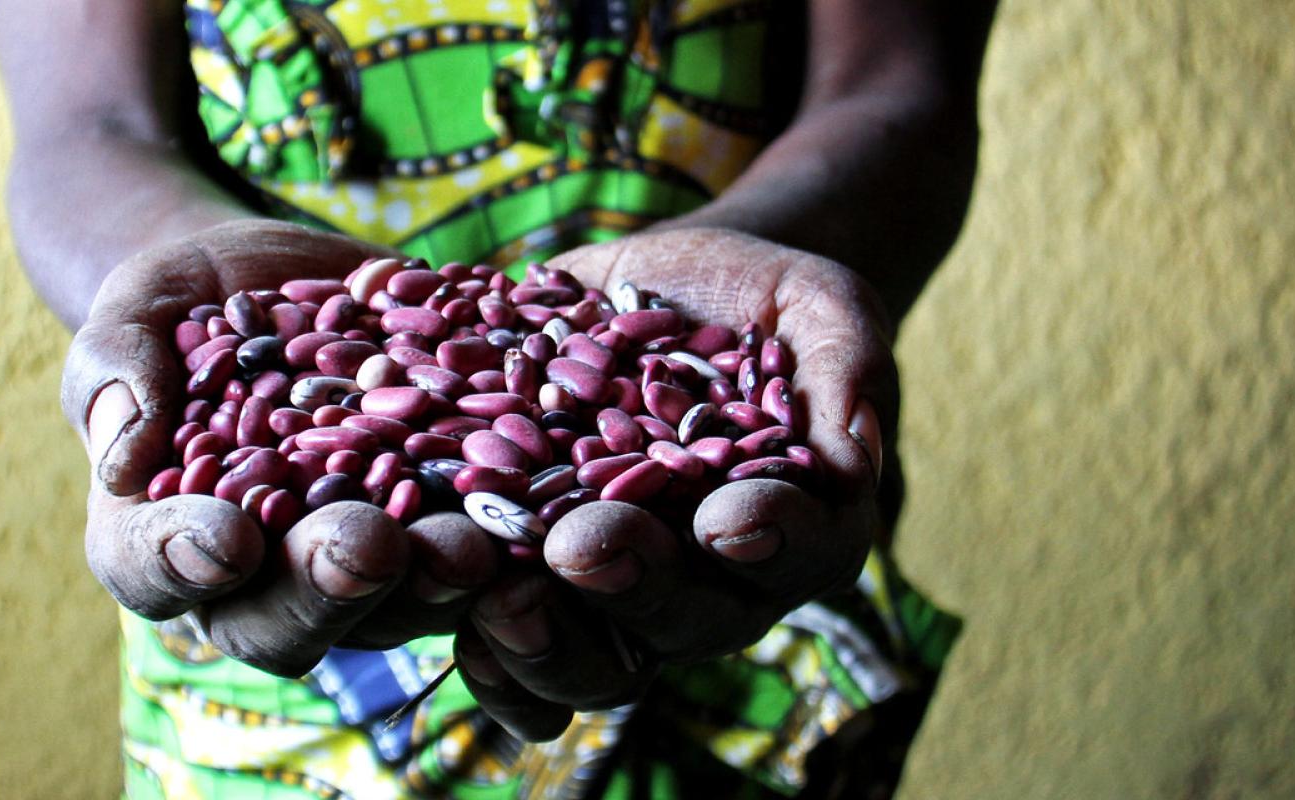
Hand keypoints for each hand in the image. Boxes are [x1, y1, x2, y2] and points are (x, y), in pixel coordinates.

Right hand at [63, 220, 499, 675]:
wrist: (278, 285)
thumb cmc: (183, 305)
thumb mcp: (140, 308)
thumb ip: (116, 365)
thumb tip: (120, 452)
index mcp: (158, 535)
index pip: (151, 567)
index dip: (183, 562)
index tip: (225, 539)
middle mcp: (255, 581)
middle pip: (282, 617)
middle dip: (329, 583)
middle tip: (369, 546)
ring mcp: (353, 571)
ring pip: (390, 609)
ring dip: (432, 583)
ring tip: (470, 541)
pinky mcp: (435, 538)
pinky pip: (473, 563)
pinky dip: (508, 546)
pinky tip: (543, 514)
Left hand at [451, 228, 899, 740]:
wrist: (666, 293)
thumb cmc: (764, 302)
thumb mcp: (819, 307)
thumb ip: (845, 367)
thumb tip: (852, 451)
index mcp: (799, 528)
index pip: (804, 552)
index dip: (772, 541)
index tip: (730, 518)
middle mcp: (711, 582)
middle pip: (684, 617)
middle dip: (635, 584)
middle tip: (585, 548)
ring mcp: (620, 587)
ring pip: (594, 653)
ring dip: (545, 635)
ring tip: (500, 597)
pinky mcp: (535, 564)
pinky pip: (511, 631)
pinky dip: (478, 632)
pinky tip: (443, 605)